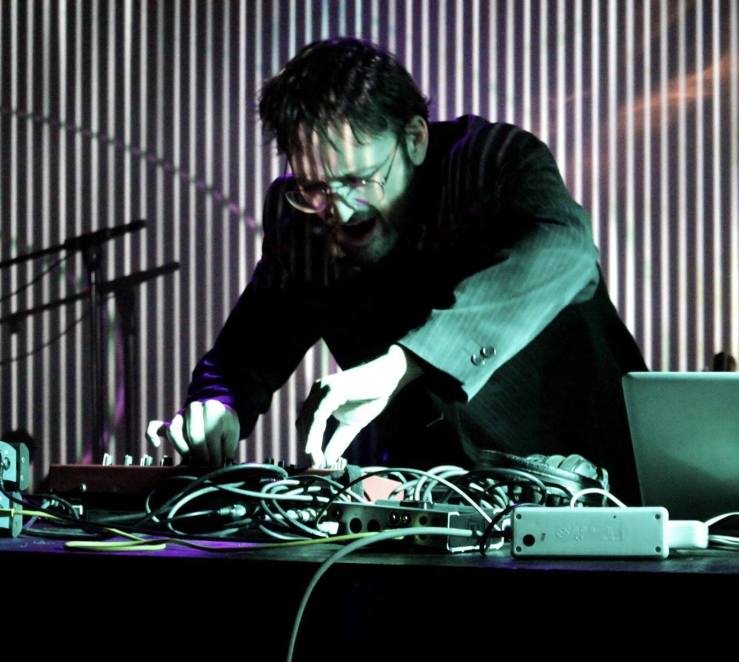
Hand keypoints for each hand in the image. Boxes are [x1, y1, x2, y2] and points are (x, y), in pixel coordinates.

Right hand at [146, 399, 239, 464]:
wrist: (215, 411)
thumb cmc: (224, 424)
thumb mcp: (232, 431)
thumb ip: (228, 445)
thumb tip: (222, 461)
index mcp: (212, 408)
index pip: (211, 433)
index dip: (214, 452)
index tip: (217, 464)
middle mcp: (194, 409)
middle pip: (193, 434)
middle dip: (201, 454)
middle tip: (206, 466)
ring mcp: (180, 415)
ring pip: (174, 431)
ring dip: (182, 449)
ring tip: (190, 459)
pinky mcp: (170, 423)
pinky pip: (155, 427)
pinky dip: (151, 435)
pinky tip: (156, 444)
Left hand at [298, 345, 421, 466]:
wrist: (388, 378)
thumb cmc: (371, 397)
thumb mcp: (351, 425)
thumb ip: (337, 441)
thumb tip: (327, 461)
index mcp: (320, 396)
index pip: (306, 421)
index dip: (308, 442)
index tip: (315, 461)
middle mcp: (318, 389)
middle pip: (304, 421)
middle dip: (307, 444)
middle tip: (316, 464)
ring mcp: (324, 387)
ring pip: (309, 419)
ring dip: (310, 442)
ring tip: (316, 460)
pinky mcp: (332, 389)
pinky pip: (319, 415)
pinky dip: (315, 433)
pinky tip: (314, 448)